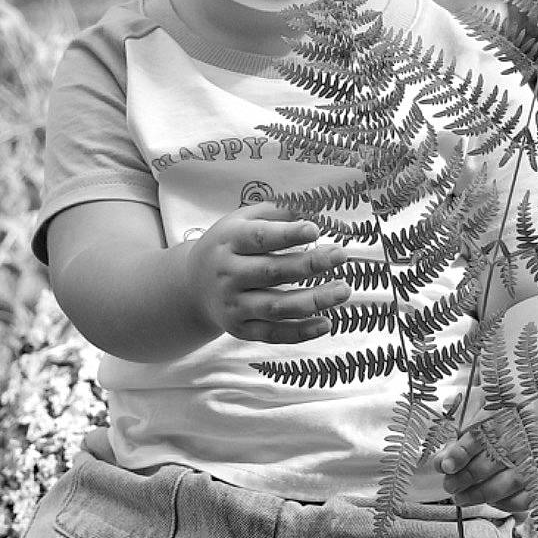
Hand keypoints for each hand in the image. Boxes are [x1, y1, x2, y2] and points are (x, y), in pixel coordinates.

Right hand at [185, 202, 356, 344]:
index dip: (287, 234)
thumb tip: (321, 204)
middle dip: (308, 264)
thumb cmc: (230, 246)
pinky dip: (300, 332)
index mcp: (230, 241)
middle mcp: (229, 274)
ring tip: (343, 290)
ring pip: (275, 307)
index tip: (316, 230)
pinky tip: (327, 323)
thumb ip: (280, 211)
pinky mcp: (242, 329)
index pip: (259, 238)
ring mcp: (234, 305)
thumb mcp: (244, 220)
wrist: (193, 286)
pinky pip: (273, 334)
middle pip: (271, 272)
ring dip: (312, 300)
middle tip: (340, 255)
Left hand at [438, 400, 537, 517]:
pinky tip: (489, 500)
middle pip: (493, 460)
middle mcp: (529, 431)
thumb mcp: (478, 403)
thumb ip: (458, 427)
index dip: (460, 453)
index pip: (482, 434)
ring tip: (461, 497)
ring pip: (509, 482)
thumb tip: (441, 461)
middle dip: (465, 477)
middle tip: (449, 485)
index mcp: (509, 407)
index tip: (444, 466)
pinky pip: (527, 496)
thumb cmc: (501, 408)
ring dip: (480, 494)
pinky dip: (505, 503)